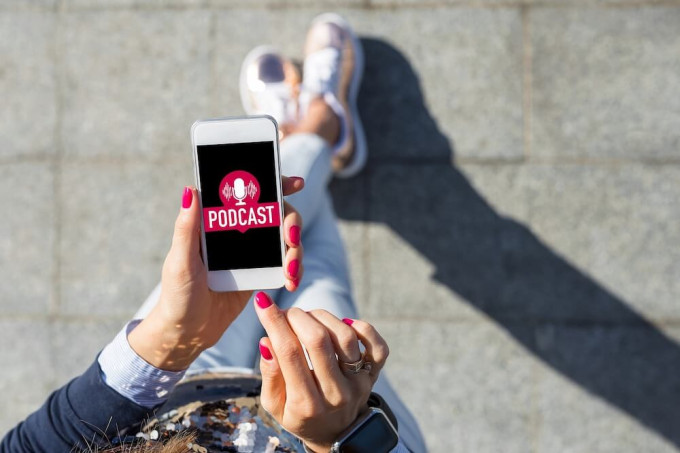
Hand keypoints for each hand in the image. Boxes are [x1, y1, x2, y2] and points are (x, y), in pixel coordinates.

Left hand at [128, 176, 304, 370]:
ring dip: (295, 250)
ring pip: (285, 237)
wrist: (188, 332)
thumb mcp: (181, 262)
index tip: (294, 183)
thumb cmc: (177, 295)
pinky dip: (293, 268)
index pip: (247, 192)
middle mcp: (236, 230)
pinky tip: (291, 280)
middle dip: (291, 221)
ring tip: (291, 272)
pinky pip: (285, 261)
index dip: (273, 182)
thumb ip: (187, 228)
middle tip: (291, 238)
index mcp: (215, 221)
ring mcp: (251, 250)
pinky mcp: (260, 270)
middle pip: (275, 211)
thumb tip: (191, 190)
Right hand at [254, 292, 389, 451]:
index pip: (289, 353)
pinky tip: (344, 324)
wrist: (335, 434)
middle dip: (297, 317)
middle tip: (287, 313)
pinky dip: (362, 327)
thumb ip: (270, 375)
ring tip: (309, 318)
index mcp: (306, 404)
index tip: (263, 302)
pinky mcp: (374, 375)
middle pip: (318, 340)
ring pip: (345, 337)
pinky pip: (377, 346)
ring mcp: (358, 384)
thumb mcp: (275, 405)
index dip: (274, 322)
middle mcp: (335, 394)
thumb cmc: (299, 414)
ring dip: (323, 317)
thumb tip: (266, 341)